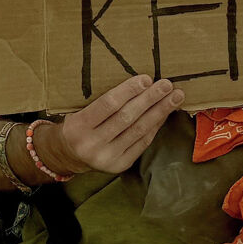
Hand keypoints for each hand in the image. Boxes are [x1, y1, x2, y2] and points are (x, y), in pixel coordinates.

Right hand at [36, 75, 183, 177]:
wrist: (67, 154)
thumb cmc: (76, 124)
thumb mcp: (77, 110)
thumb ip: (100, 101)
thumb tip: (137, 82)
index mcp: (78, 126)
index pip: (108, 105)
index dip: (129, 91)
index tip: (146, 78)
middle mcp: (92, 144)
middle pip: (127, 117)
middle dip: (150, 99)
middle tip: (166, 85)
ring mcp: (107, 157)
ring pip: (138, 130)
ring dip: (159, 112)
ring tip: (175, 97)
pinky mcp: (120, 165)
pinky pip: (142, 142)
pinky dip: (155, 126)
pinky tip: (164, 113)